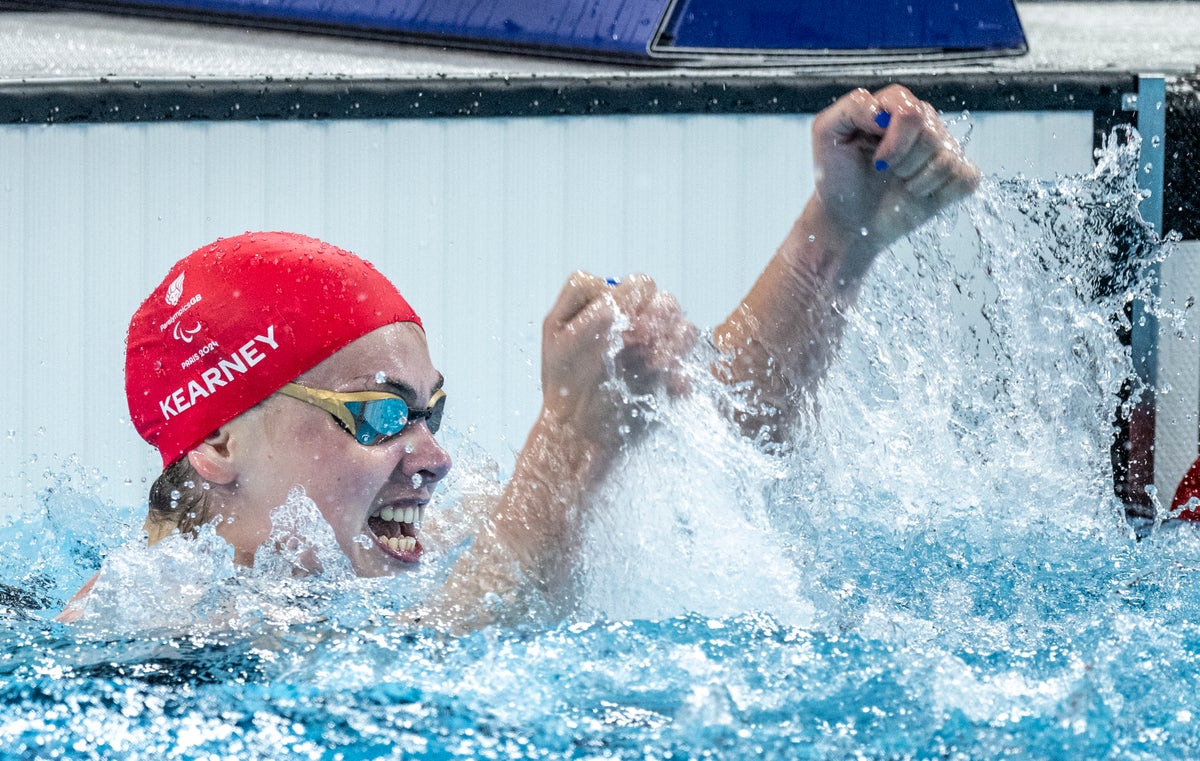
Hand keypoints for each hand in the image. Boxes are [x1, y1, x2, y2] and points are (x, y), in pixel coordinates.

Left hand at [540, 272, 696, 451]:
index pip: (638, 286)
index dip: (631, 301)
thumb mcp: (558, 338)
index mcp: (614, 306)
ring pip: (686, 328)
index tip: (614, 324)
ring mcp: (659, 350)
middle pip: (666, 301)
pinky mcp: (671, 377)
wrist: (576, 428)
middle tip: (635, 340)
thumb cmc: (562, 382)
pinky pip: (689, 369)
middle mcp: (640, 324)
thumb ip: (585, 310)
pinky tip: (662, 382)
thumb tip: (616, 303)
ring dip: (671, 342)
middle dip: (656, 317)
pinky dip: (680, 372)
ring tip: (651, 364)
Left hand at [811, 84, 980, 275]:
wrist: (847, 220)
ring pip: (949, 158)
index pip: (911, 110)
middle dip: (903, 162)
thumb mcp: (827, 134)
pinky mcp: (958, 176)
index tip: (876, 161)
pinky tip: (919, 194)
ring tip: (900, 184)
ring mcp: (944, 148)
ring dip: (918, 181)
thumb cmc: (837, 177)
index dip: (895, 141)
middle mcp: (924, 121)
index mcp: (895, 106)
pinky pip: (968, 178)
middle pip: (931, 134)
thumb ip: (852, 107)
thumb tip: (884, 112)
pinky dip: (942, 193)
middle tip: (885, 172)